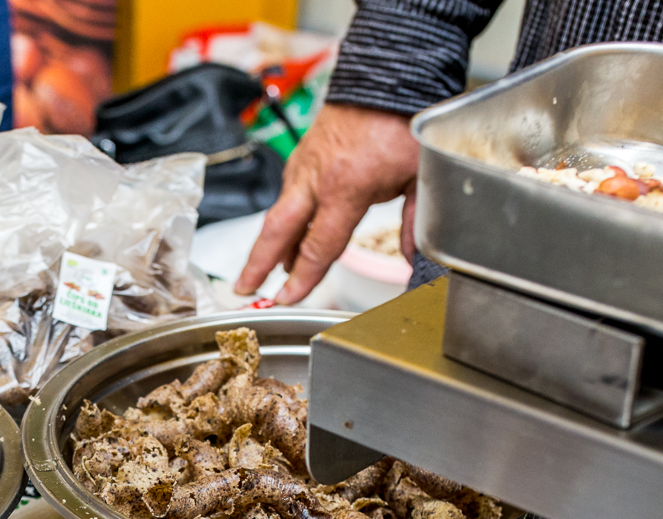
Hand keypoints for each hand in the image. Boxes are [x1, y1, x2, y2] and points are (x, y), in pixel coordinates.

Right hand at [235, 103, 420, 304]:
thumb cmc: (404, 120)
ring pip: (280, 212)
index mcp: (346, 188)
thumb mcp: (420, 177)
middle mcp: (316, 178)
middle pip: (277, 231)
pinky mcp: (302, 155)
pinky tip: (293, 230)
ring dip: (273, 243)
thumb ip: (415, 224)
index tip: (287, 298)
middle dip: (256, 263)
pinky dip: (286, 217)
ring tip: (271, 268)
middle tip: (243, 288)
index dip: (301, 279)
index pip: (318, 246)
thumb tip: (415, 260)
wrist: (387, 75)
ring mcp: (305, 164)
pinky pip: (288, 193)